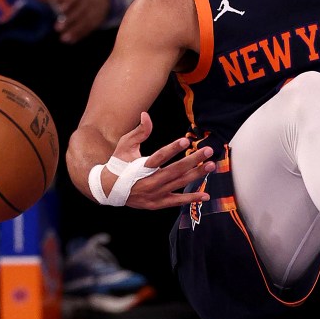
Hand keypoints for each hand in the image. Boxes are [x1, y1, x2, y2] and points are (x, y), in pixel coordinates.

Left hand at [37, 0, 110, 43]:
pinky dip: (79, 36)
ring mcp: (91, 13)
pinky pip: (88, 29)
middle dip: (69, 20)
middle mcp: (85, 4)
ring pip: (84, 22)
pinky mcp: (95, 23)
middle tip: (57, 28)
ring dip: (74, 31)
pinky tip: (71, 41)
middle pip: (78, 12)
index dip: (67, 3)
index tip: (60, 9)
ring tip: (63, 39)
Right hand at [98, 112, 215, 209]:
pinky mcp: (157, 203)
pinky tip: (205, 195)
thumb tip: (146, 114)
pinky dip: (191, 198)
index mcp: (140, 167)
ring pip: (179, 184)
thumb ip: (139, 131)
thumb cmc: (119, 164)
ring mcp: (154, 194)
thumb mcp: (125, 145)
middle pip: (174, 171)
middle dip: (193, 160)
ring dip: (196, 175)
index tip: (186, 141)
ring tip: (211, 165)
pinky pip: (177, 201)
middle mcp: (149, 182)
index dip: (173, 149)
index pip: (159, 157)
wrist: (108, 190)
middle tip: (208, 150)